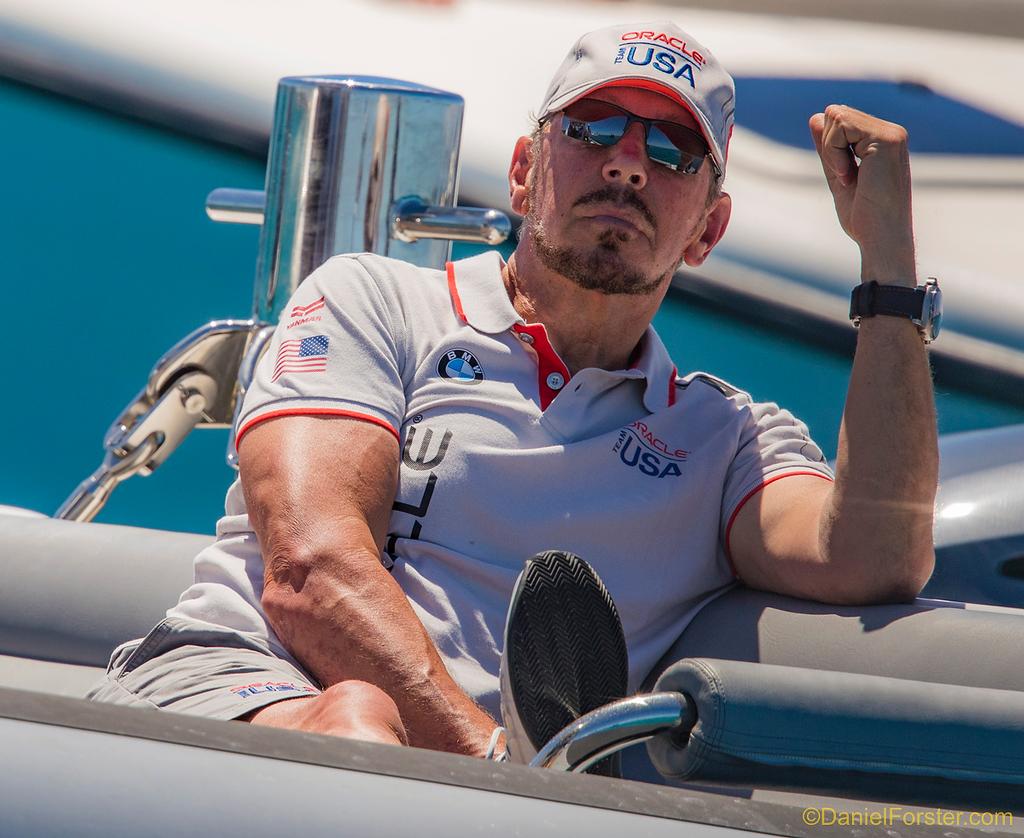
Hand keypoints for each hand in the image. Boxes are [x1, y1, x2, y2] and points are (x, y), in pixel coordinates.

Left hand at [809, 105, 915, 283]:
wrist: (881, 238)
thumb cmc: (864, 216)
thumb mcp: (838, 175)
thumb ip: (828, 148)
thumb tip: (814, 117)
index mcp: (881, 140)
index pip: (840, 120)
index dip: (829, 147)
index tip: (844, 178)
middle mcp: (891, 132)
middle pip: (836, 112)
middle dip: (828, 146)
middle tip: (844, 177)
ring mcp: (892, 134)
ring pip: (837, 116)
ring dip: (830, 151)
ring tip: (848, 177)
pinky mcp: (888, 139)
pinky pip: (842, 125)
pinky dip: (833, 152)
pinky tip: (848, 175)